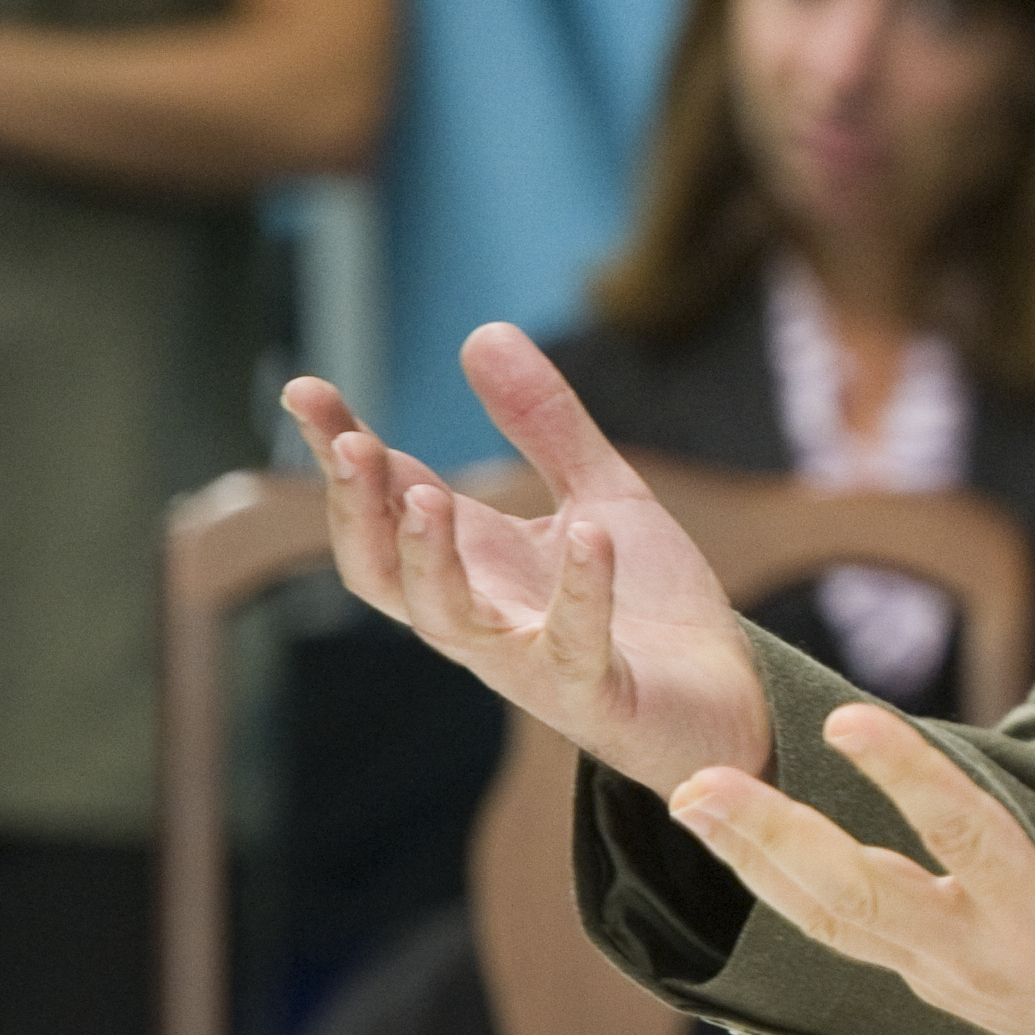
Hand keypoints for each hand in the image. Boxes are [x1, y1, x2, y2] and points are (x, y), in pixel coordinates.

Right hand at [287, 325, 770, 792]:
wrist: (729, 705)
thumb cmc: (651, 609)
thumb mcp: (601, 494)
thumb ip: (545, 424)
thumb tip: (482, 330)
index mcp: (477, 562)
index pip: (386, 502)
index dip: (340, 450)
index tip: (305, 390)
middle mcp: (485, 614)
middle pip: (382, 570)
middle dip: (356, 511)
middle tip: (348, 446)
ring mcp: (532, 661)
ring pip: (447, 620)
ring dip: (427, 560)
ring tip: (425, 495)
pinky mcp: (596, 697)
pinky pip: (574, 648)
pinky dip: (580, 593)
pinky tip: (589, 534)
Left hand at [667, 699, 1034, 1034]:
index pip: (967, 841)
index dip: (908, 781)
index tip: (850, 722)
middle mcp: (983, 957)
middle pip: (857, 896)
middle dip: (776, 840)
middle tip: (700, 785)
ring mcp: (952, 975)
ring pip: (833, 919)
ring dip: (758, 861)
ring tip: (692, 800)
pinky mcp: (940, 979)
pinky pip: (846, 933)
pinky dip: (789, 890)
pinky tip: (747, 847)